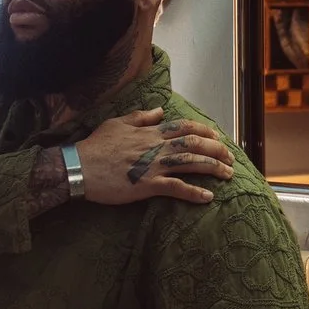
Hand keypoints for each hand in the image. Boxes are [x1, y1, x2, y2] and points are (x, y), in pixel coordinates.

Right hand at [76, 108, 233, 205]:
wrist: (78, 167)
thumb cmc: (96, 146)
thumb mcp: (117, 123)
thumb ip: (141, 117)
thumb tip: (160, 110)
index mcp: (149, 132)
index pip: (184, 127)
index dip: (204, 131)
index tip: (217, 136)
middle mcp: (155, 147)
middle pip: (194, 144)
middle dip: (216, 149)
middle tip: (230, 157)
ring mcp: (153, 166)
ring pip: (190, 164)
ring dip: (213, 168)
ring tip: (228, 174)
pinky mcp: (146, 185)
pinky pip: (176, 188)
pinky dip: (194, 192)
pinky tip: (208, 197)